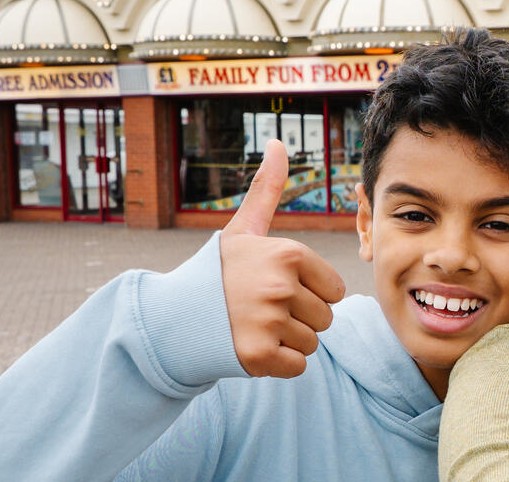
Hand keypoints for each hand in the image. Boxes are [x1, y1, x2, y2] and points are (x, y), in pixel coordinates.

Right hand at [218, 140, 346, 377]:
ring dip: (288, 341)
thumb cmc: (217, 272)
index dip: (309, 292)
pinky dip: (278, 364)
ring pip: (312, 343)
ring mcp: (270, 322)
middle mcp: (281, 286)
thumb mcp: (243, 229)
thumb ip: (267, 189)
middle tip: (262, 309)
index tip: (275, 287)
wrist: (173, 318)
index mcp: (287, 254)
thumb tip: (278, 142)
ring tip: (254, 326)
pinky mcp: (259, 356)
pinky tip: (251, 346)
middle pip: (326, 318)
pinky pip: (297, 366)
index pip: (335, 290)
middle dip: (299, 318)